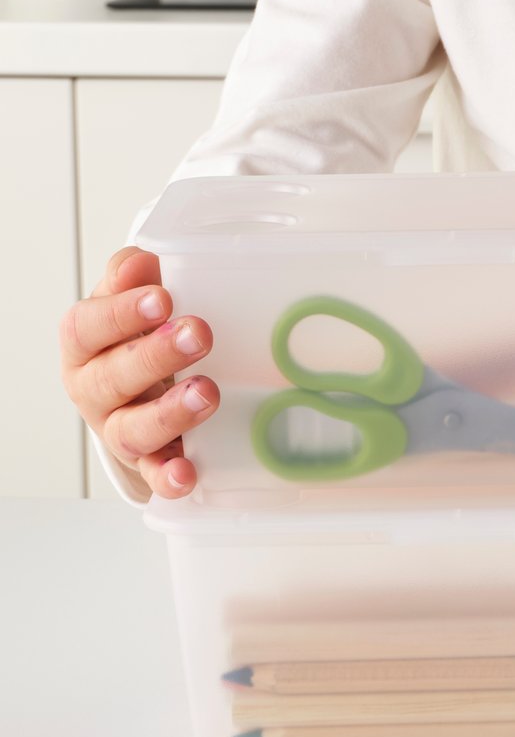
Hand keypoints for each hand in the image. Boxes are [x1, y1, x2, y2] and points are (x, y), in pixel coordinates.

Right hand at [59, 247, 219, 498]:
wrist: (140, 391)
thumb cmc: (137, 336)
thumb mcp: (133, 300)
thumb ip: (133, 278)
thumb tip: (143, 260)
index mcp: (85, 344)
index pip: (88, 327)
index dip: (122, 313)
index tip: (163, 298)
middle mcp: (94, 389)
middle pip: (112, 378)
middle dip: (155, 356)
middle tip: (198, 335)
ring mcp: (118, 429)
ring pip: (132, 429)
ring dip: (169, 413)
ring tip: (206, 392)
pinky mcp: (149, 461)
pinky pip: (155, 474)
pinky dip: (169, 476)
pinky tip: (187, 473)